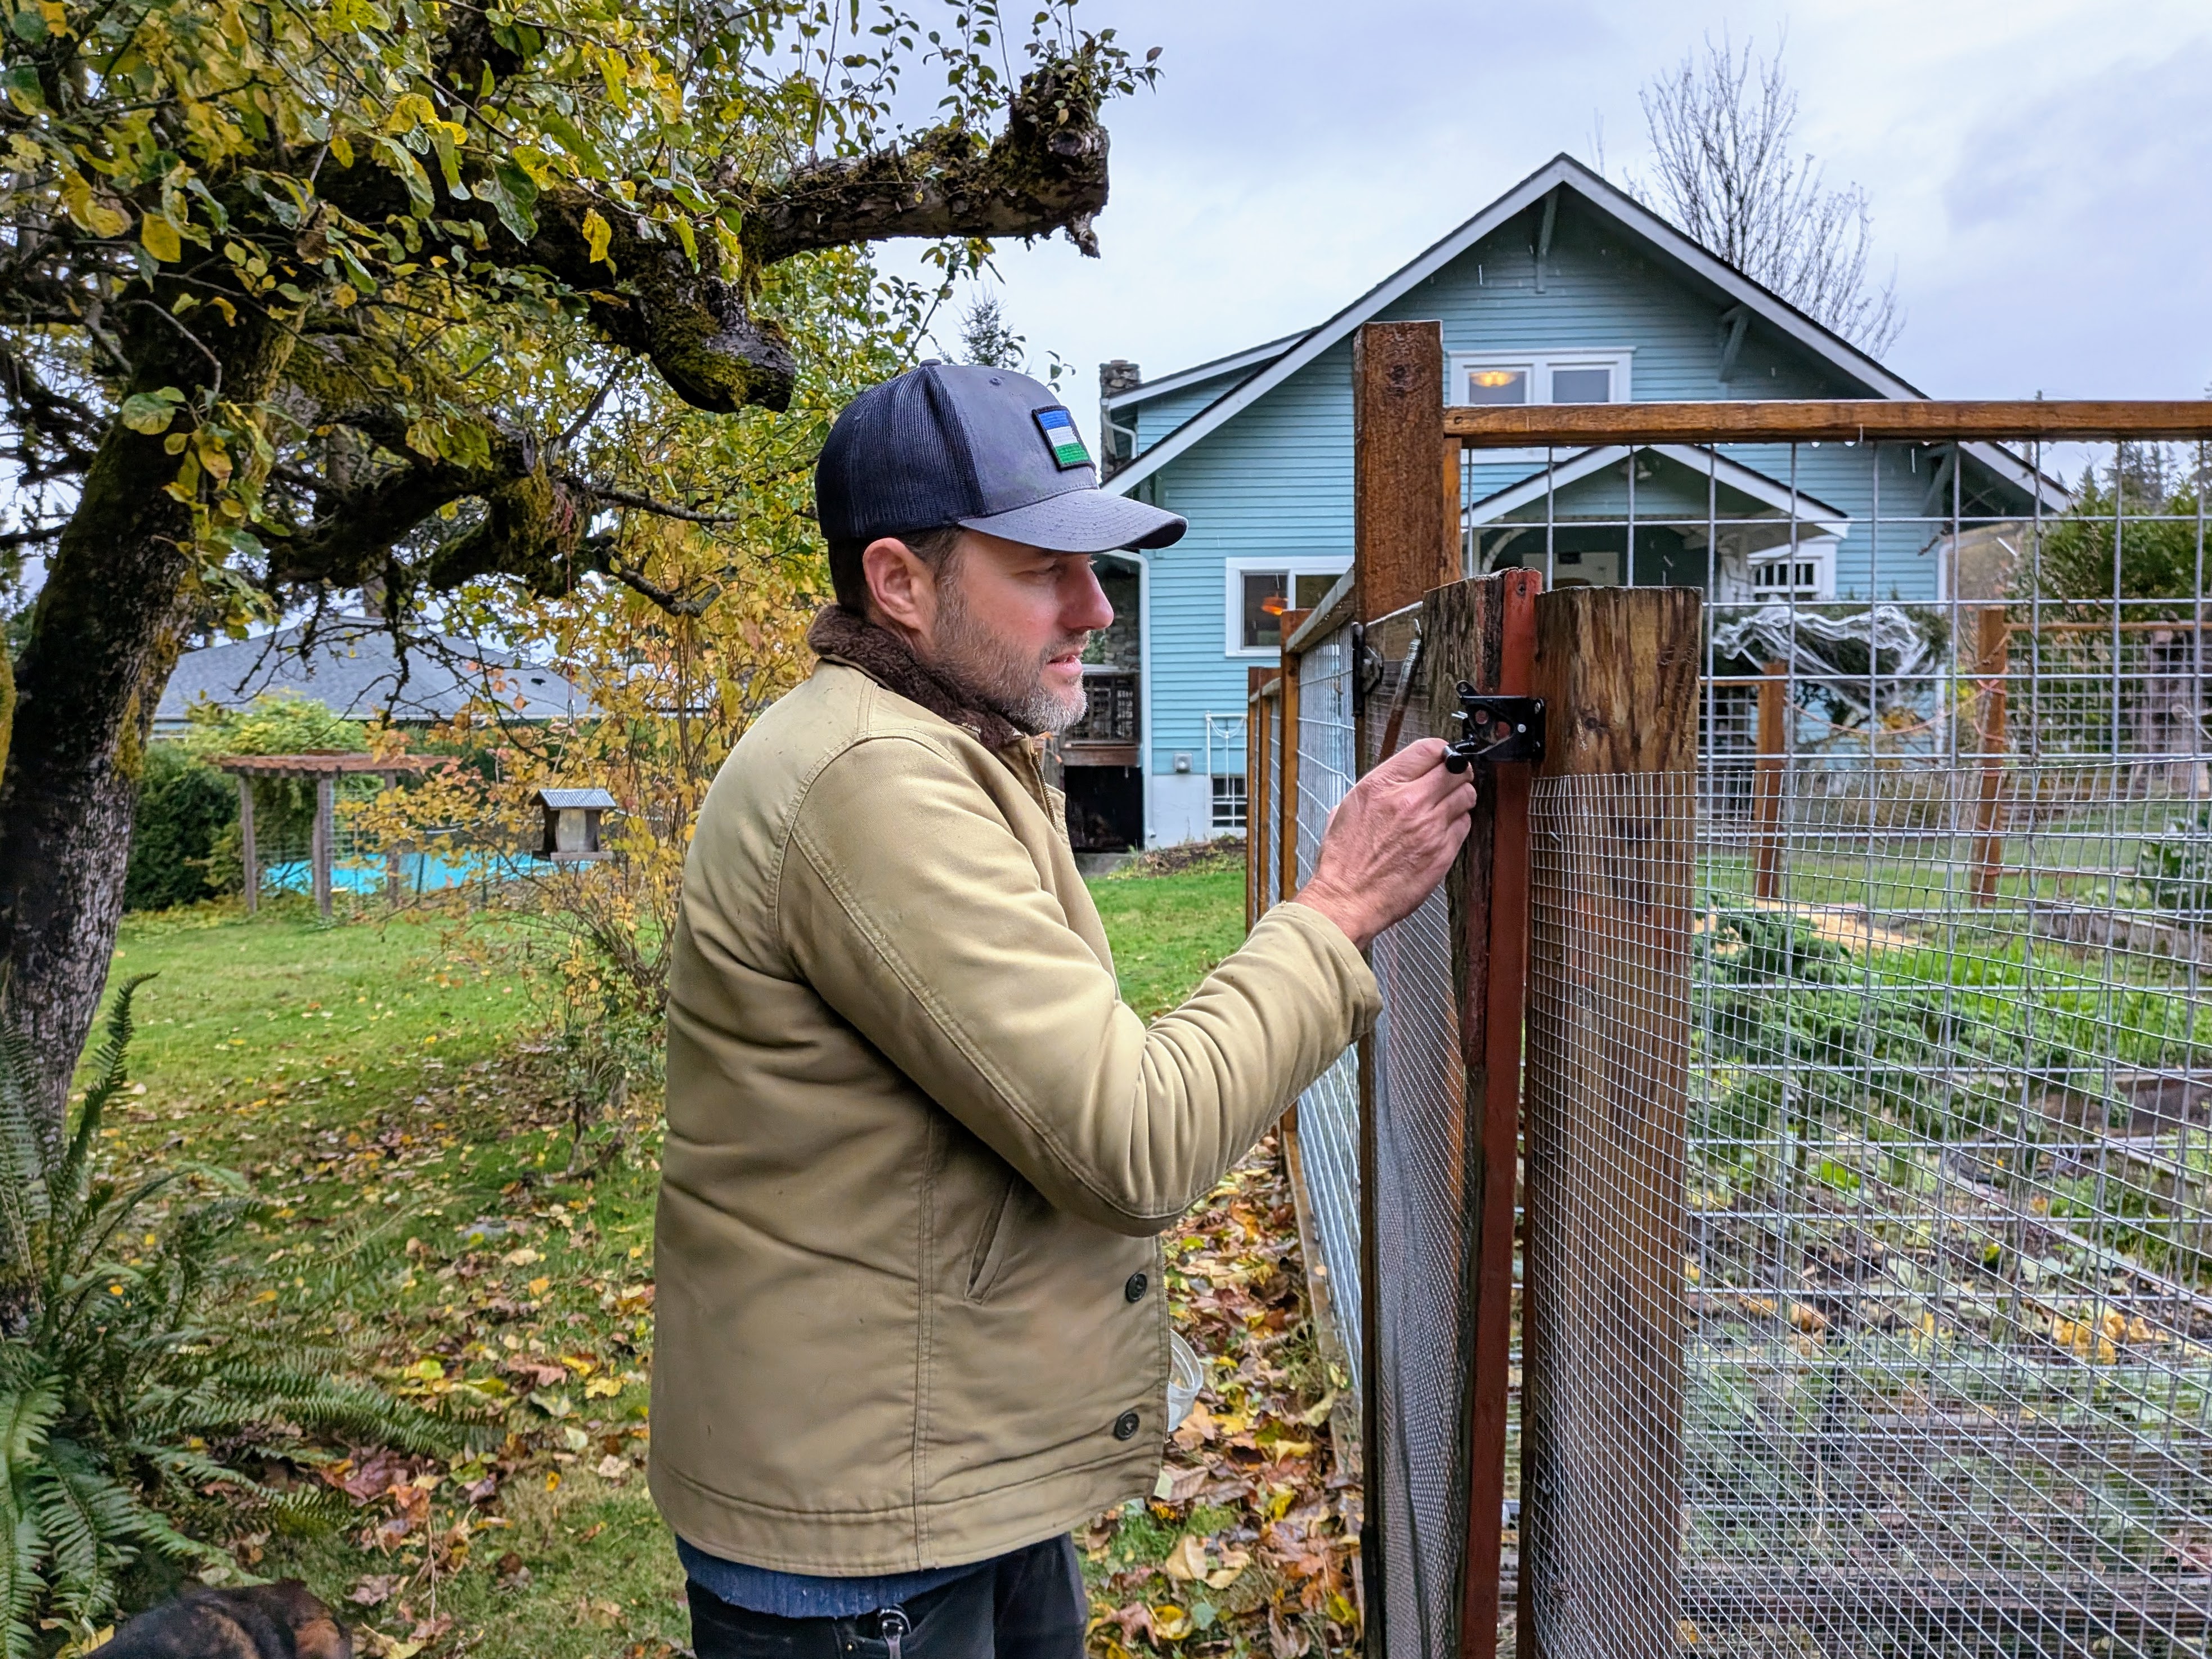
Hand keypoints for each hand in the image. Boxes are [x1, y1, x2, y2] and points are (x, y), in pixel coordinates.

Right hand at [1293, 738, 1476, 951]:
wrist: (1347, 899)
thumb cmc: (1344, 859)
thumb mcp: (1349, 807)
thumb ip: (1379, 786)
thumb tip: (1400, 776)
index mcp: (1382, 785)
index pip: (1429, 749)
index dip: (1442, 751)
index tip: (1444, 757)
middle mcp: (1408, 801)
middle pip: (1456, 769)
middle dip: (1458, 772)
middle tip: (1454, 780)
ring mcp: (1429, 827)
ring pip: (1466, 795)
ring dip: (1461, 798)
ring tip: (1449, 806)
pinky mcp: (1442, 852)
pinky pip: (1464, 826)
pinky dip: (1458, 825)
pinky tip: (1442, 831)